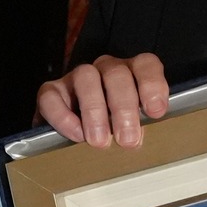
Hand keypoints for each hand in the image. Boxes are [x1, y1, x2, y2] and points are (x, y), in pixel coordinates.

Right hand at [37, 53, 169, 148]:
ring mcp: (78, 77)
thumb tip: (140, 141)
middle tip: (127, 139)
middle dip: (124, 108)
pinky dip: (63, 116)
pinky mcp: (52, 91)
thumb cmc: (115, 130)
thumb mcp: (134, 127)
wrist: (79, 136)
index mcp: (132, 73)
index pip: (145, 65)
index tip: (155, 111)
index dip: (152, 85)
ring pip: (86, 77)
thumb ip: (140, 127)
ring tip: (100, 140)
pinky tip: (76, 135)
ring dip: (94, 110)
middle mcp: (106, 69)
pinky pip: (52, 96)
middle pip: (117, 74)